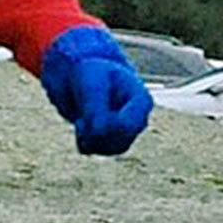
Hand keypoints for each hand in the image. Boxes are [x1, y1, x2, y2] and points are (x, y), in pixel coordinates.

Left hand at [37, 25, 151, 156]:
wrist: (81, 72)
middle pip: (119, 141)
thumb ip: (96, 110)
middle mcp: (138, 119)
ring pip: (109, 149)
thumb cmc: (91, 72)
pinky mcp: (112, 139)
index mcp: (141, 101)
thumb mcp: (92, 85)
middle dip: (96, 133)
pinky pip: (98, 150)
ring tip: (81, 119)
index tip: (87, 117)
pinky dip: (85, 141)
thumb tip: (98, 133)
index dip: (104, 127)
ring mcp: (127, 131)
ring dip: (90, 138)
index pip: (127, 126)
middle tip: (81, 119)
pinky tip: (81, 126)